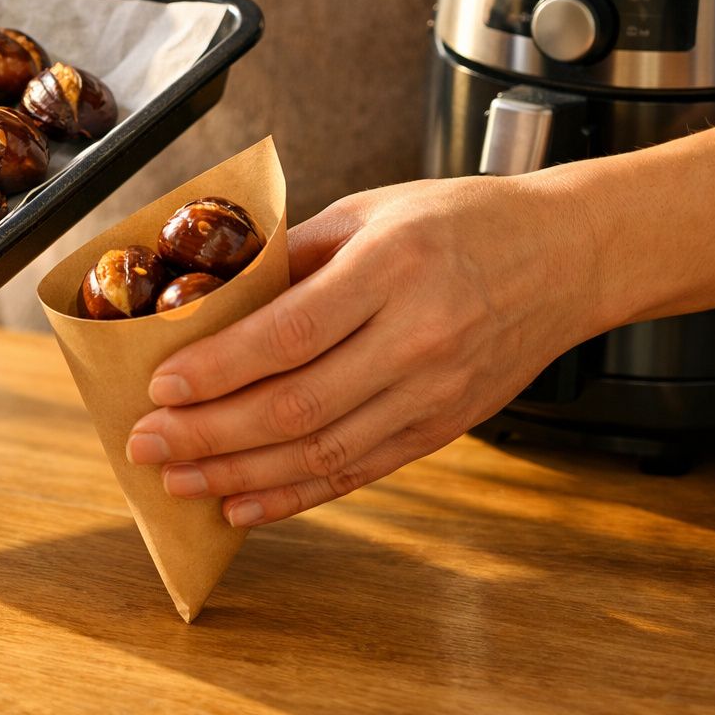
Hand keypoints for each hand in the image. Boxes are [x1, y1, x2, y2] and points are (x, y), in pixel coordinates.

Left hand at [127, 174, 605, 526]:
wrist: (569, 257)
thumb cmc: (463, 222)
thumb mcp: (372, 210)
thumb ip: (295, 257)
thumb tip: (212, 300)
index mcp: (392, 268)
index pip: (289, 334)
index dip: (219, 368)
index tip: (160, 384)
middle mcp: (417, 338)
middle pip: (296, 405)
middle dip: (208, 432)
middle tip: (146, 442)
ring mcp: (435, 393)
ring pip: (322, 451)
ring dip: (238, 473)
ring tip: (178, 480)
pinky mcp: (442, 428)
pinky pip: (358, 473)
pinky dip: (295, 495)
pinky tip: (242, 505)